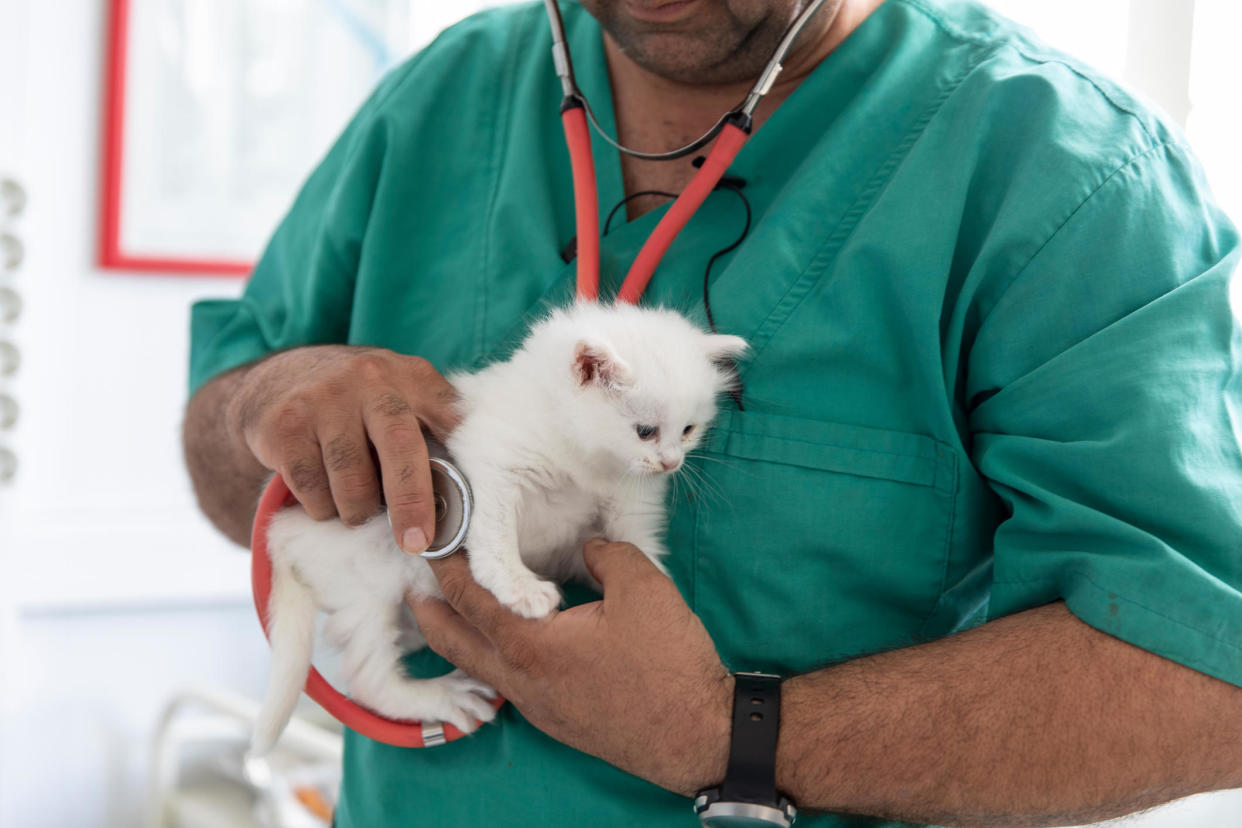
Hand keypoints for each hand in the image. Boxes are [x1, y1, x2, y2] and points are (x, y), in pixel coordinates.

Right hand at [227, 345, 458, 551]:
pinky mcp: (285, 426)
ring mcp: (324, 400)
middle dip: (411, 503)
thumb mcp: (403, 396)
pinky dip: (322, 507)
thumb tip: (471, 494)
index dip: (464, 462)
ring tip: (357, 506)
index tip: (469, 508)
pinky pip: (313, 490)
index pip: (451, 420)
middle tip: (416, 543)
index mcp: (411, 376)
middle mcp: (369, 380)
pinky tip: (324, 494)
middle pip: (400, 447)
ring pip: (352, 483)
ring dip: (357, 511)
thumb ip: (437, 428)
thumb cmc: (358, 402)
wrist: (278, 378)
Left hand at [408, 539, 733, 795]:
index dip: (449, 570)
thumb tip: (589, 547)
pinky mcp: (558, 721)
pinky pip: (510, 685)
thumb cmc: (667, 662)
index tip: (436, 545)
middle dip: (432, 614)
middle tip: (417, 588)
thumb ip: (606, 555)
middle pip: (456, 645)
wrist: (696, 734)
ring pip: (482, 669)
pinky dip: (494, 658)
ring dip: (463, 639)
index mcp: (531, 646)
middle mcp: (523, 681)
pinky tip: (512, 643)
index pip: (471, 602)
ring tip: (454, 613)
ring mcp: (539, 708)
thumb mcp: (641, 587)